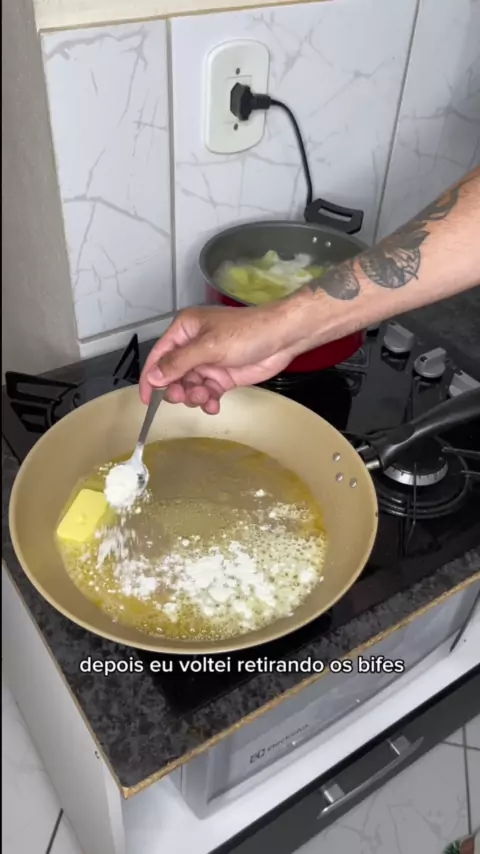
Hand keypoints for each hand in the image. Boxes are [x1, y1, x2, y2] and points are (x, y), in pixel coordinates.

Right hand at [139, 303, 304, 413]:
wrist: (282, 338)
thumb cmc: (247, 332)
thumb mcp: (209, 346)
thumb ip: (179, 362)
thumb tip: (153, 376)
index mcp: (185, 330)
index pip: (159, 356)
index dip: (150, 378)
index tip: (147, 399)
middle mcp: (193, 346)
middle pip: (173, 375)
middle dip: (177, 389)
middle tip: (185, 397)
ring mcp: (208, 363)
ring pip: (189, 387)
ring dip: (194, 397)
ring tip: (206, 398)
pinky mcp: (222, 377)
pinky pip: (206, 393)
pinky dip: (207, 401)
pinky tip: (213, 405)